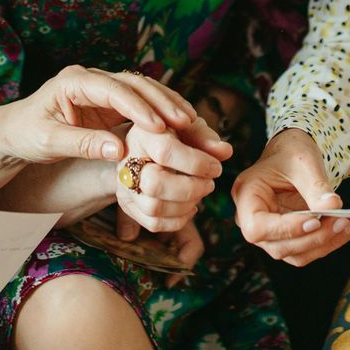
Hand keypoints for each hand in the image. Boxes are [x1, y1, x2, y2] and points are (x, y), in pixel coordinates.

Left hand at [2, 65, 199, 164]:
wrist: (13, 131)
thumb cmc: (26, 134)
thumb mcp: (49, 142)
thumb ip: (83, 144)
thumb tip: (120, 152)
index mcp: (74, 81)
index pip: (114, 90)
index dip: (139, 108)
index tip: (160, 128)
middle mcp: (92, 79)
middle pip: (135, 84)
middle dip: (163, 102)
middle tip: (188, 122)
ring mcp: (103, 89)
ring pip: (143, 90)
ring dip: (168, 105)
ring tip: (193, 124)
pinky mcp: (110, 103)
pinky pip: (141, 103)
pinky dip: (162, 113)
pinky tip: (181, 125)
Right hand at [110, 116, 229, 233]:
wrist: (148, 145)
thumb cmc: (173, 133)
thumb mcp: (188, 127)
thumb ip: (206, 137)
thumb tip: (225, 152)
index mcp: (142, 134)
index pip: (166, 152)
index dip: (196, 163)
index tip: (216, 167)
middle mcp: (126, 161)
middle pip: (155, 184)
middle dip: (190, 188)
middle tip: (210, 183)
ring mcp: (124, 186)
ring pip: (154, 207)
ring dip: (186, 205)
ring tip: (201, 193)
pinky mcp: (128, 205)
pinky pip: (154, 223)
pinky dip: (179, 220)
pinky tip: (191, 206)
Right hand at [232, 128, 349, 265]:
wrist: (292, 153)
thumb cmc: (291, 152)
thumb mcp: (303, 163)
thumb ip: (316, 186)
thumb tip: (334, 207)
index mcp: (246, 196)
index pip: (258, 227)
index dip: (286, 230)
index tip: (315, 221)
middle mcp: (252, 220)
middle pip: (280, 245)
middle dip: (315, 237)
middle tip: (345, 221)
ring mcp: (270, 233)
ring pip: (297, 253)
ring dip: (326, 243)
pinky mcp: (288, 238)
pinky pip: (308, 249)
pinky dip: (330, 241)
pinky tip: (349, 227)